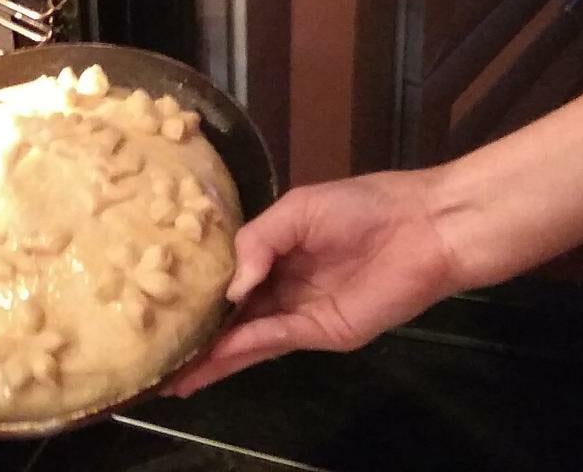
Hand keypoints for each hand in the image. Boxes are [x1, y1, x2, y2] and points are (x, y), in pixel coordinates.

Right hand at [165, 170, 464, 396]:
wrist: (423, 227)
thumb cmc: (363, 207)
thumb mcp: (296, 210)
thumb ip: (257, 242)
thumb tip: (230, 289)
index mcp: (276, 253)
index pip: (229, 279)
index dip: (199, 293)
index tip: (160, 303)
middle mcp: (283, 287)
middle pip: (233, 318)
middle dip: (199, 338)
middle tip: (159, 358)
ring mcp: (302, 313)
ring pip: (249, 338)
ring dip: (214, 357)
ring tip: (175, 376)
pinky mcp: (323, 331)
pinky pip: (276, 339)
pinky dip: (245, 347)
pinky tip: (214, 356)